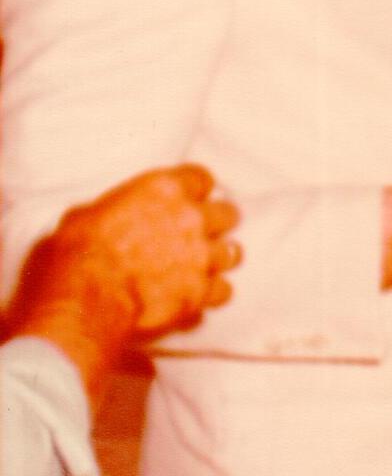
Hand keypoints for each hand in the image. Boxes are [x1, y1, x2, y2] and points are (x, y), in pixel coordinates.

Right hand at [6, 165, 239, 392]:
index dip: (195, 189)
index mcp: (164, 189)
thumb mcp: (89, 213)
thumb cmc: (76, 251)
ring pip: (231, 253)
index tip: (190, 198)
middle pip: (227, 214)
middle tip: (200, 233)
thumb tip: (116, 217)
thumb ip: (121, 210)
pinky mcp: (202, 293)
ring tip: (202, 266)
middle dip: (216, 222)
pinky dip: (211, 294)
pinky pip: (223, 291)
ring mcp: (202, 257)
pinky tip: (196, 297)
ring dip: (217, 259)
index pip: (201, 178)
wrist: (86, 295)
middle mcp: (191, 218)